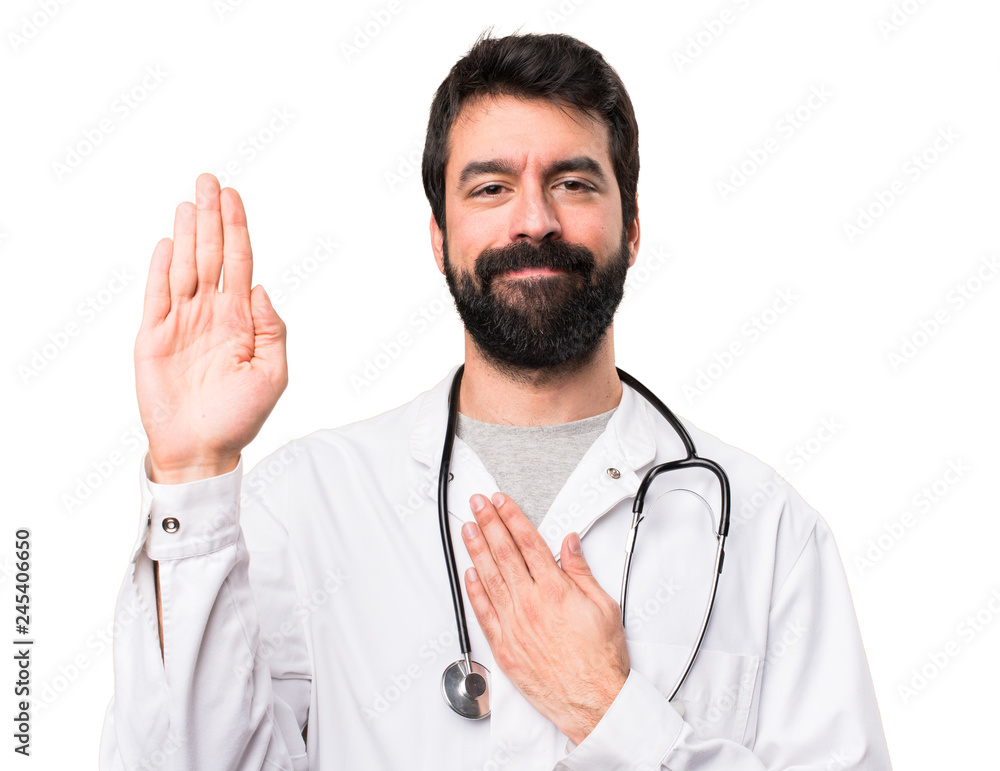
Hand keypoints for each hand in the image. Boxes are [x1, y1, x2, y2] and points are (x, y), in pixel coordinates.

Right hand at [135, 173, 287, 483]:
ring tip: (190, 201)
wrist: (203, 449)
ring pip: (185, 267)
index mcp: (241, 319)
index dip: (237, 229)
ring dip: (186, 234)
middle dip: (212, 218)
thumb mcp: (272, 373)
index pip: (239, 263)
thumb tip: (261, 288)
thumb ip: (272, 330)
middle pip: (211, 255)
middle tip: (210, 180)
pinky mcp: (154, 337)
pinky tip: (167, 243)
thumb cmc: (241, 416)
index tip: (235, 197)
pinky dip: (161, 269)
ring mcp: (182, 322)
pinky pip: (157, 296)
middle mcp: (211, 313)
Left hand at [461, 492, 629, 744]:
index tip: (501, 502)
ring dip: (476, 549)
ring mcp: (514, 625)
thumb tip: (570, 544)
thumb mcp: (603, 605)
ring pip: (489, 578)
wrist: (593, 700)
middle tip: (478, 505)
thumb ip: (582, 572)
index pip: (528, 542)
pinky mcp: (504, 646)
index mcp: (555, 590)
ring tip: (468, 529)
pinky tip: (468, 573)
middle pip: (504, 553)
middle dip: (489, 523)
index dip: (512, 517)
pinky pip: (483, 612)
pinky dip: (474, 590)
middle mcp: (530, 604)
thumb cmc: (600, 659)